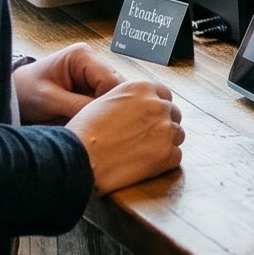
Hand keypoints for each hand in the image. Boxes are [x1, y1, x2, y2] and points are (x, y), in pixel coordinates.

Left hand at [13, 43, 122, 124]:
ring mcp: (94, 74)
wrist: (14, 94)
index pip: (111, 80)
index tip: (102, 124)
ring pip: (113, 96)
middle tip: (100, 129)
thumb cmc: (26, 91)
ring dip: (105, 112)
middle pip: (116, 87)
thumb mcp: (49, 100)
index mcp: (83, 55)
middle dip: (109, 108)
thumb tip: (106, 118)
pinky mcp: (92, 87)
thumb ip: (78, 106)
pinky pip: (104, 102)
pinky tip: (92, 124)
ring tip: (94, 127)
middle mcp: (93, 62)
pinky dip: (100, 114)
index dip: (110, 103)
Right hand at [67, 78, 184, 194]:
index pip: (164, 96)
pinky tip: (143, 166)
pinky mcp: (168, 153)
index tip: (149, 120)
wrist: (77, 159)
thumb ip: (128, 101)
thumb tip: (138, 109)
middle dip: (162, 127)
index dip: (157, 110)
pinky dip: (163, 163)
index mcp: (142, 88)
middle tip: (143, 141)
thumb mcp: (103, 102)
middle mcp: (158, 105)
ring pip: (176, 136)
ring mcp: (166, 129)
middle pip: (173, 115)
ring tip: (140, 154)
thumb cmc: (82, 133)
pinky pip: (175, 157)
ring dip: (164, 144)